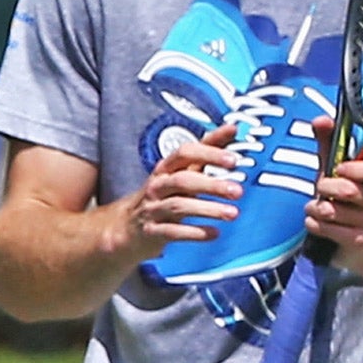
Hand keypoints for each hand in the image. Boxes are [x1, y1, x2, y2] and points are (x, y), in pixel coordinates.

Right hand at [102, 122, 242, 258]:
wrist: (126, 227)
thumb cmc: (161, 195)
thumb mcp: (180, 172)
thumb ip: (206, 153)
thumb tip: (232, 129)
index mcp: (166, 168)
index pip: (185, 153)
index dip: (208, 154)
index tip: (233, 159)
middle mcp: (158, 186)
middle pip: (183, 180)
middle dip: (211, 184)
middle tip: (237, 190)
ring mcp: (154, 209)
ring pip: (179, 206)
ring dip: (208, 209)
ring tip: (232, 213)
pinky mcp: (152, 232)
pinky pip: (174, 232)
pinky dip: (195, 233)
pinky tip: (215, 233)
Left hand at [305, 117, 362, 269]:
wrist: (354, 239)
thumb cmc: (343, 198)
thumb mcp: (335, 169)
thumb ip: (329, 143)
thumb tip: (321, 119)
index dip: (358, 169)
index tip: (340, 168)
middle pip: (350, 191)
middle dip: (326, 187)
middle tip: (319, 187)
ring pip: (335, 211)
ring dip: (316, 207)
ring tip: (314, 207)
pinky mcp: (358, 241)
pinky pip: (330, 230)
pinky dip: (315, 224)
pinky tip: (314, 222)